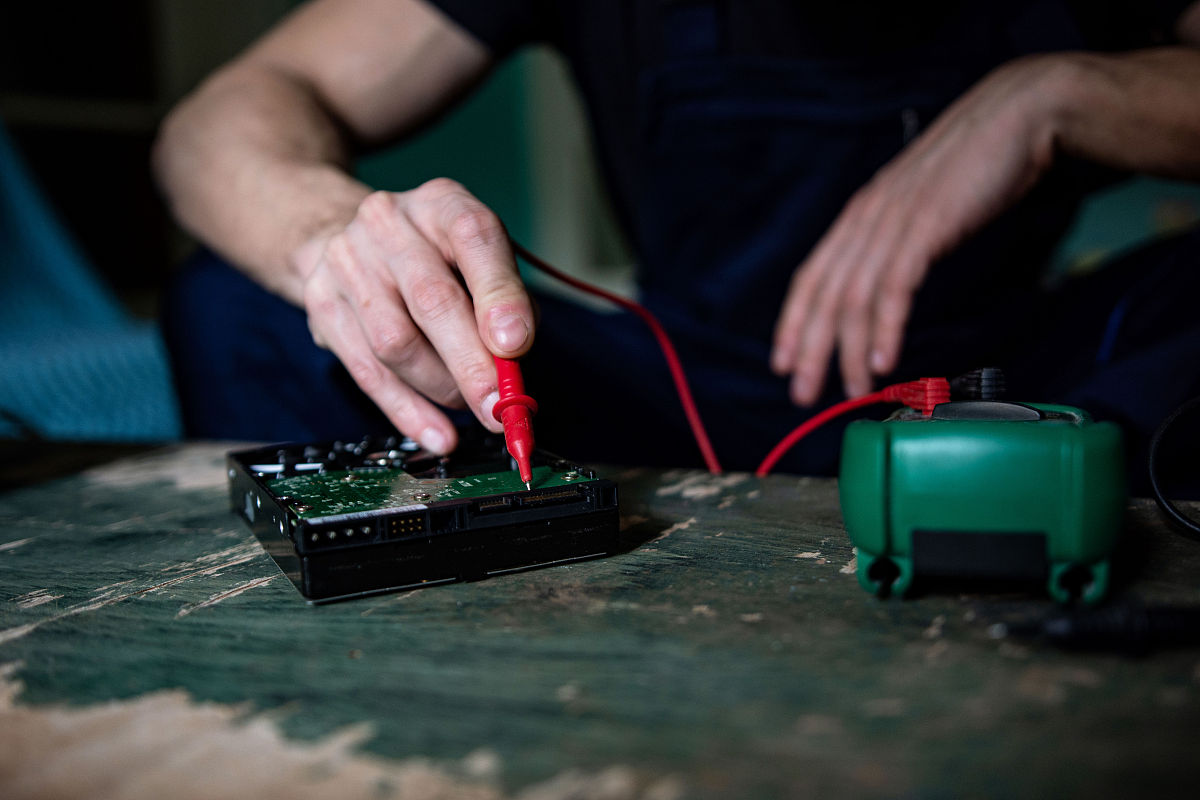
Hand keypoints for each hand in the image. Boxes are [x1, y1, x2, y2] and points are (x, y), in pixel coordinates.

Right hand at [299, 178, 532, 452]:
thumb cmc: (435, 257)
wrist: (348, 237)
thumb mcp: (479, 259)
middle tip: (500, 408)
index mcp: (440, 203)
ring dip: (441, 387)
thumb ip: (505, 301)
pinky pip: (366, 371)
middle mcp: (388, 223)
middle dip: (472, 364)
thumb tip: (513, 360)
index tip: (516, 346)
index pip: (473, 238)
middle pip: (431, 300)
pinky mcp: (321, 303)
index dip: (499, 295)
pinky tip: (437, 433)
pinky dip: (407, 410)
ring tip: (471, 404)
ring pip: (395, 343)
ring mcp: (348, 262)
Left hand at [770, 55, 1066, 404]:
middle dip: (810, 350)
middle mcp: (866, 218)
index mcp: (860, 215)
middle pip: (826, 295)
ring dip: (850, 350)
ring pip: (856, 297)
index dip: (793, 322)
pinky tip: (884, 359)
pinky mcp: (927, 224)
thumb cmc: (974, 167)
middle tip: (803, 394)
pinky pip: (897, 284)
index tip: (782, 363)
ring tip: (853, 389)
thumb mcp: (921, 209)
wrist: (1017, 116)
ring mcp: (894, 220)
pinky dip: (886, 325)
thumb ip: (897, 242)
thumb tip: (886, 286)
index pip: (811, 276)